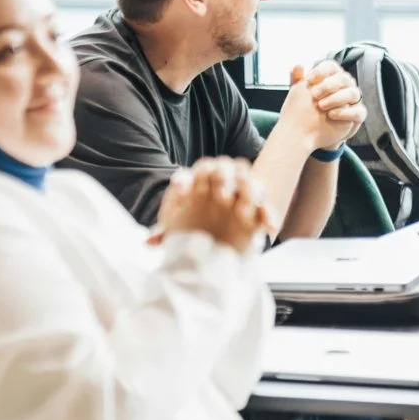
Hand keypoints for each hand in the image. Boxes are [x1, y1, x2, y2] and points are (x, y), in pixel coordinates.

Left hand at [153, 158, 273, 247]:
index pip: (191, 174)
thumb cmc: (190, 234)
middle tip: (222, 196)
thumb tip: (149, 242)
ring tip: (243, 212)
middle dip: (223, 177)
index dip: (186, 182)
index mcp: (195, 185)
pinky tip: (268, 227)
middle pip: (224, 167)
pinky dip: (269, 215)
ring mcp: (239, 197)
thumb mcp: (175, 234)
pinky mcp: (256, 214)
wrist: (212, 252)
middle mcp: (218, 186)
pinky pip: (266, 208)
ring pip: (248, 180)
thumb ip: (164, 235)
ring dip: (249, 191)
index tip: (183, 195)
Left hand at [284, 62, 365, 150]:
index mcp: (333, 77)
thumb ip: (297, 80)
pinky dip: (345, 112)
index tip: (307, 80)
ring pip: (353, 93)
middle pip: (343, 78)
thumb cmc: (309, 109)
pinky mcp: (358, 114)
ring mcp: (354, 100)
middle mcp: (346, 86)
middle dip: (327, 85)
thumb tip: (298, 65)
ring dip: (336, 98)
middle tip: (313, 95)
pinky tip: (331, 115)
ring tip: (320, 106)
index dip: (320, 71)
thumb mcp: (301, 95)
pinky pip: (358, 111)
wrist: (314, 130)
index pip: (331, 67)